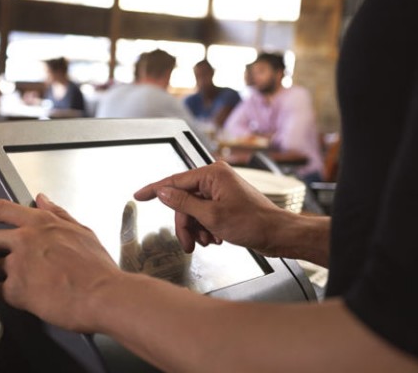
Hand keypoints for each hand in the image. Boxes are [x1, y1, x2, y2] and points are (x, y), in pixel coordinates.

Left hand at [0, 194, 121, 331]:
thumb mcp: (82, 232)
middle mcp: (25, 240)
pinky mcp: (15, 289)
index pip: (2, 209)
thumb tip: (42, 200)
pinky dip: (3, 295)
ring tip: (15, 283)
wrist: (103, 295)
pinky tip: (17, 297)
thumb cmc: (97, 268)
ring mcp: (18, 264)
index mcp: (41, 223)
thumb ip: (59, 214)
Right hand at [133, 161, 287, 256]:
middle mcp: (216, 178)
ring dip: (196, 229)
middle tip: (188, 243)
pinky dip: (205, 228)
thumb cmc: (253, 223)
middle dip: (185, 224)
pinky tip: (215, 239)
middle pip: (184, 201)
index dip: (154, 190)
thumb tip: (163, 193)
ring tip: (206, 242)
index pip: (175, 181)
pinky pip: (204, 214)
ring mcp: (221, 190)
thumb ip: (183, 203)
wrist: (277, 235)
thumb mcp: (211, 216)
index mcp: (213, 174)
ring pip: (193, 210)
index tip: (139, 195)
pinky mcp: (225, 202)